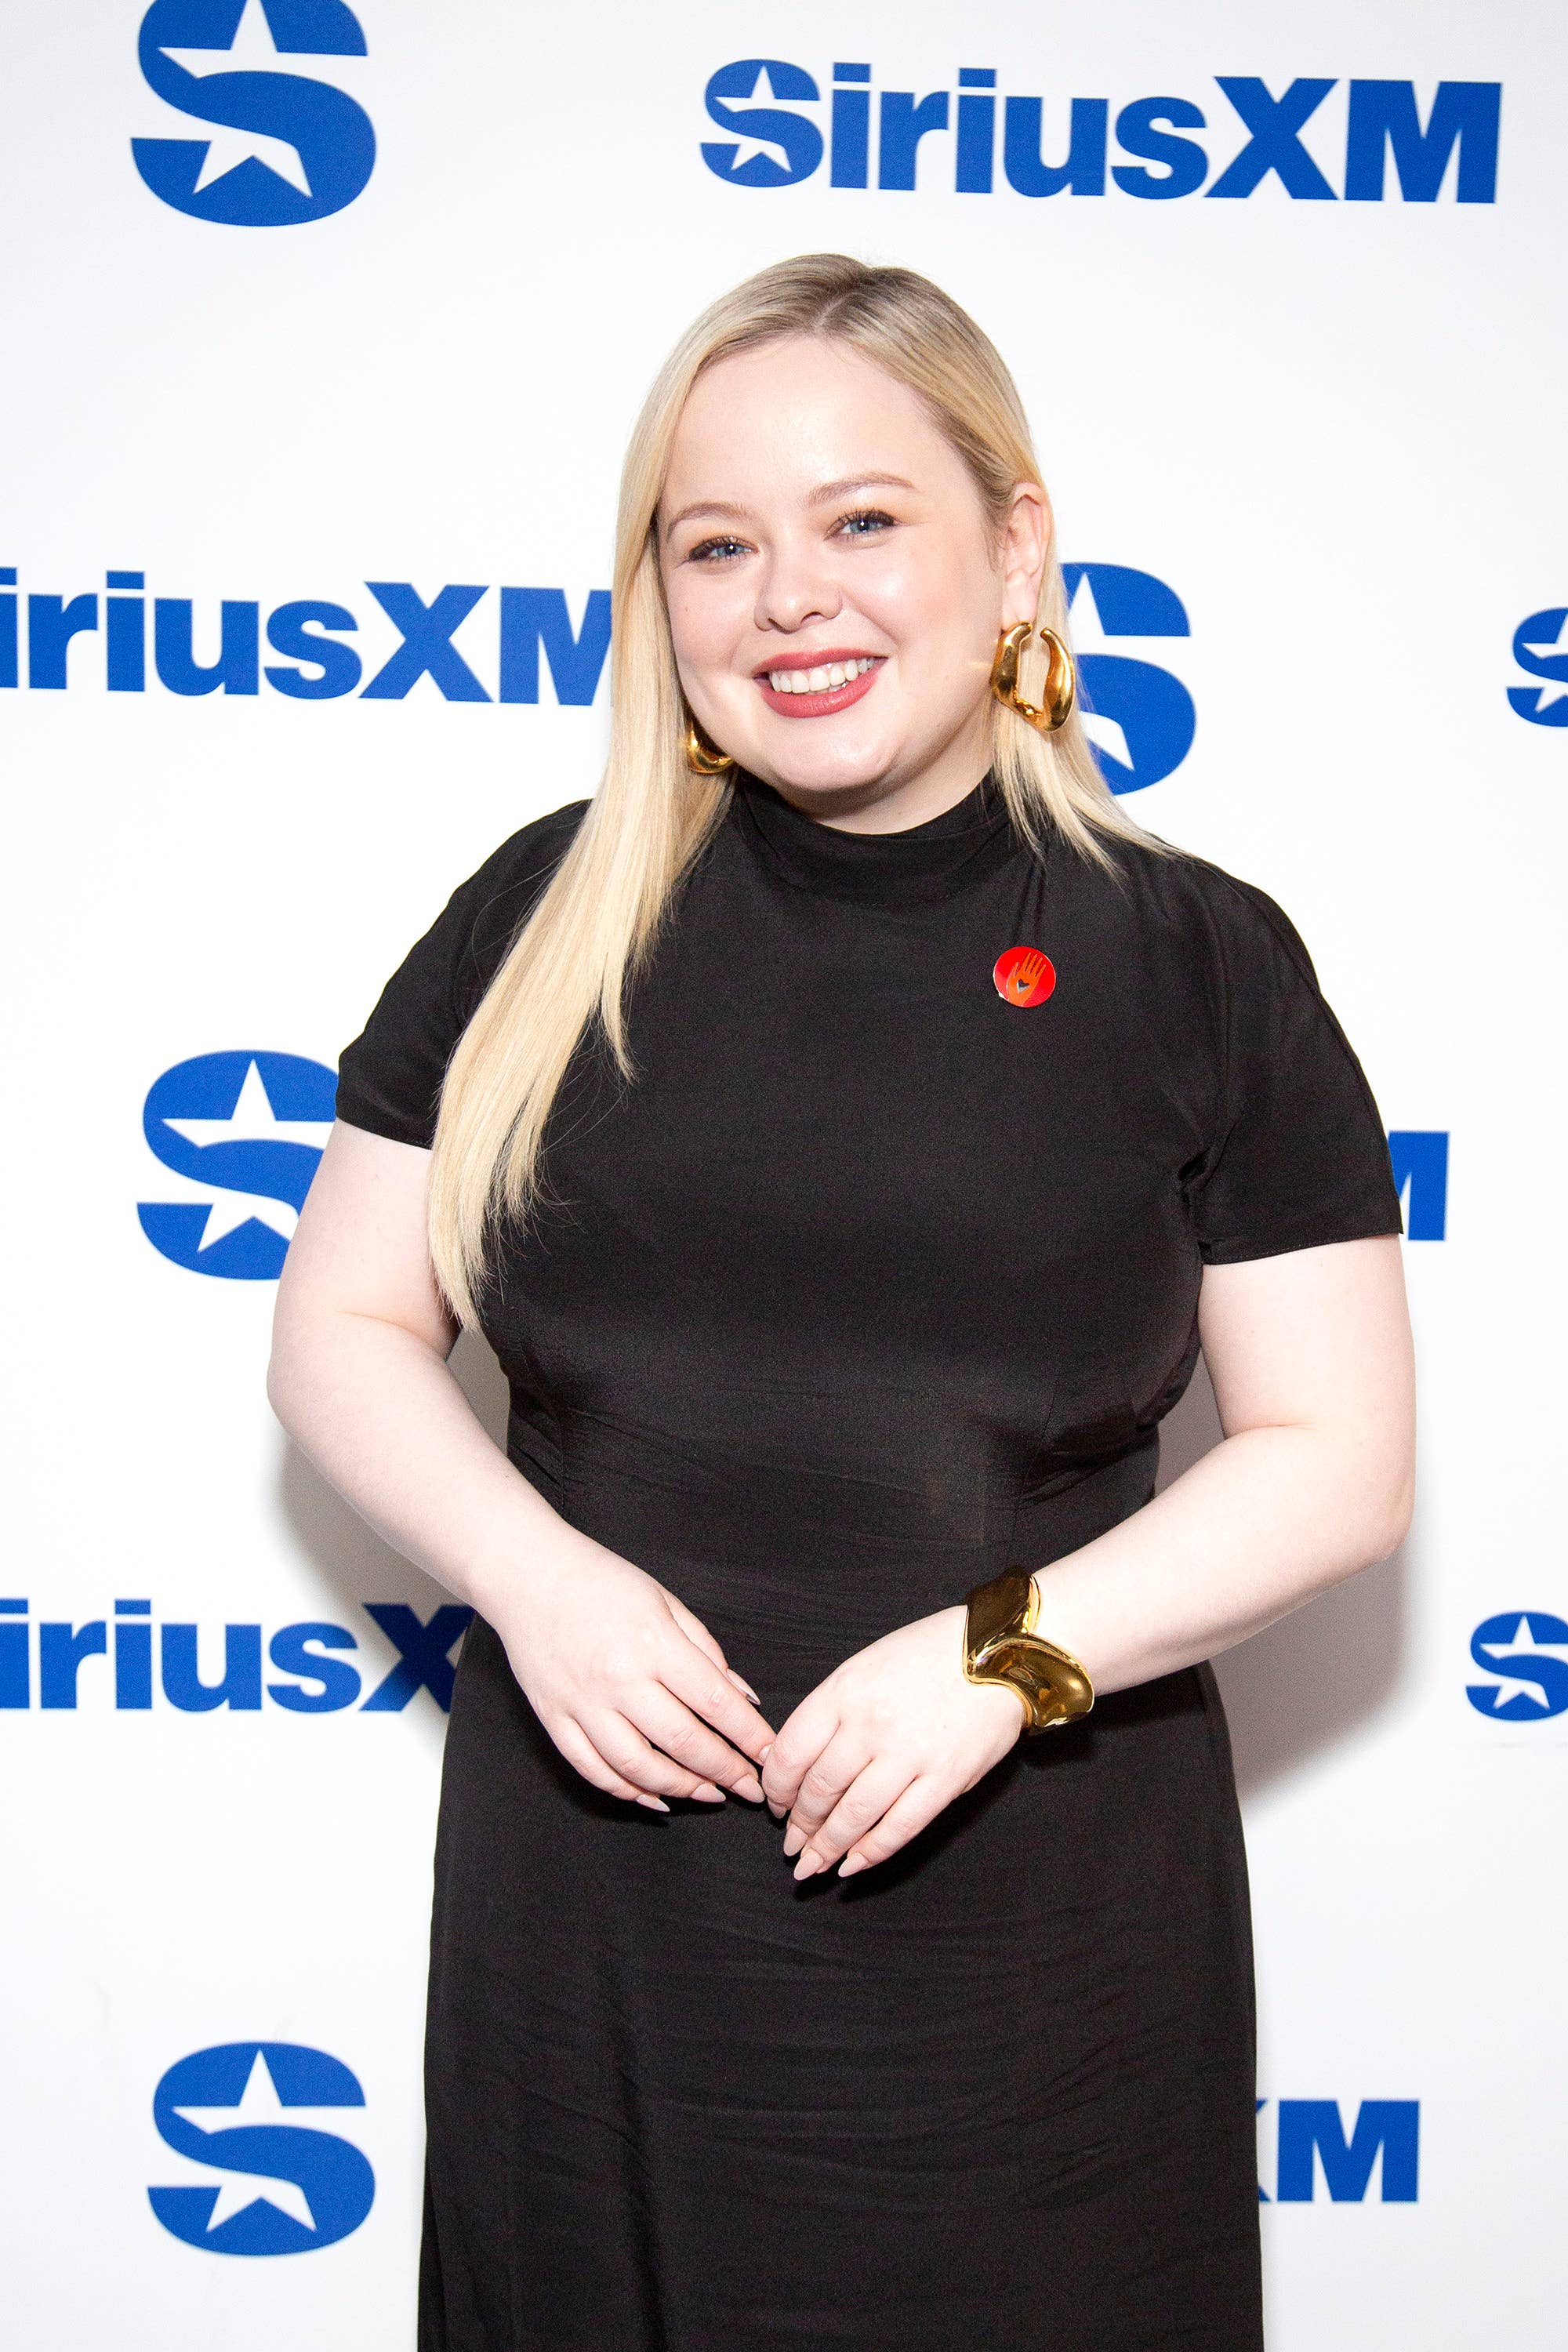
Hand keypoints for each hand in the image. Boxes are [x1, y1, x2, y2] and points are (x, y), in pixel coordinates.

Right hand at [492, 1537, 775, 1811]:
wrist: (528, 1575)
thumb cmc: (602, 1582)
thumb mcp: (664, 1601)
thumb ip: (705, 1650)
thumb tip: (743, 1698)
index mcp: (652, 1642)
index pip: (714, 1702)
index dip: (749, 1736)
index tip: (771, 1757)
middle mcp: (617, 1678)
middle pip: (683, 1742)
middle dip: (725, 1771)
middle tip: (751, 1789)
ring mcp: (581, 1703)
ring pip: (638, 1767)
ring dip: (682, 1788)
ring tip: (710, 1794)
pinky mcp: (554, 1719)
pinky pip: (593, 1770)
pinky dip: (627, 1791)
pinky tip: (656, 1797)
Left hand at [759, 1605, 1025, 1879]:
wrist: (999, 1652)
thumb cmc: (927, 1655)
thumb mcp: (866, 1666)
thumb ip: (831, 1710)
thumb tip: (797, 1760)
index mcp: (845, 1691)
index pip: (792, 1752)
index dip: (777, 1787)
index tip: (775, 1804)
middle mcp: (871, 1724)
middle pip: (819, 1790)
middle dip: (800, 1825)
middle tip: (792, 1843)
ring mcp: (909, 1754)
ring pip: (853, 1816)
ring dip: (827, 1847)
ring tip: (811, 1865)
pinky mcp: (945, 1780)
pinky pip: (899, 1828)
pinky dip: (871, 1853)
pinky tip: (852, 1865)